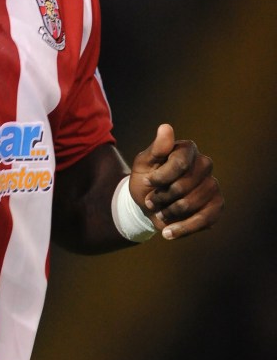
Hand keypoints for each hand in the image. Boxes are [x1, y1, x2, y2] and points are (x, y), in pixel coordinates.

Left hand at [128, 123, 223, 238]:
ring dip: (169, 212)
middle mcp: (204, 164)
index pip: (180, 163)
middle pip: (184, 185)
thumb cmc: (146, 180)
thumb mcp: (143, 164)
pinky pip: (204, 220)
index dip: (160, 177)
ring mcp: (213, 185)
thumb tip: (166, 127)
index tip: (145, 183)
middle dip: (162, 197)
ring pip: (191, 203)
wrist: (149, 205)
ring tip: (159, 211)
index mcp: (187, 149)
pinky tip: (167, 232)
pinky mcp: (217, 206)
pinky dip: (183, 228)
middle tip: (150, 201)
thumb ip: (156, 149)